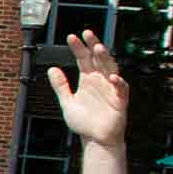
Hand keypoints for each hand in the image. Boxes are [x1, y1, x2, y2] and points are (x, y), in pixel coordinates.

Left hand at [52, 30, 127, 147]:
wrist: (96, 140)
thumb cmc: (84, 122)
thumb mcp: (68, 103)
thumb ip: (60, 86)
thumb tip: (51, 68)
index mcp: (88, 79)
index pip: (84, 59)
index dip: (78, 48)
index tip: (71, 37)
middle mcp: (100, 80)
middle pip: (98, 59)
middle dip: (93, 45)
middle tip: (87, 33)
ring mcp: (111, 88)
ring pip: (110, 68)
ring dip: (105, 58)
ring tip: (98, 48)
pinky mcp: (119, 100)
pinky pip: (121, 89)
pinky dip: (118, 82)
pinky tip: (112, 77)